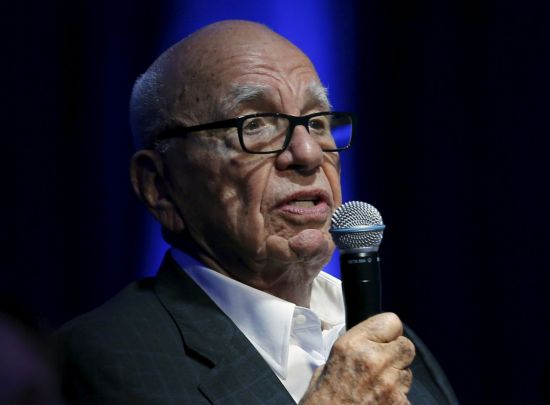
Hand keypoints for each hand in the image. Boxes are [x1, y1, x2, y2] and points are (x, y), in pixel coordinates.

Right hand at [300, 312, 414, 403]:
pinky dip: (396, 396)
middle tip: (383, 363)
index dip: (388, 332)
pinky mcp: (400, 403)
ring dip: (396, 376)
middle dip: (396, 353)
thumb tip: (369, 343)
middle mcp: (374, 360)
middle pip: (406, 345)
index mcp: (353, 345)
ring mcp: (390, 384)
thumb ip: (354, 348)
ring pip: (408, 371)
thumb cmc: (323, 400)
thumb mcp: (329, 363)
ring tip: (377, 385)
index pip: (391, 322)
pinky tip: (379, 399)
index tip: (384, 339)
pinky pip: (406, 393)